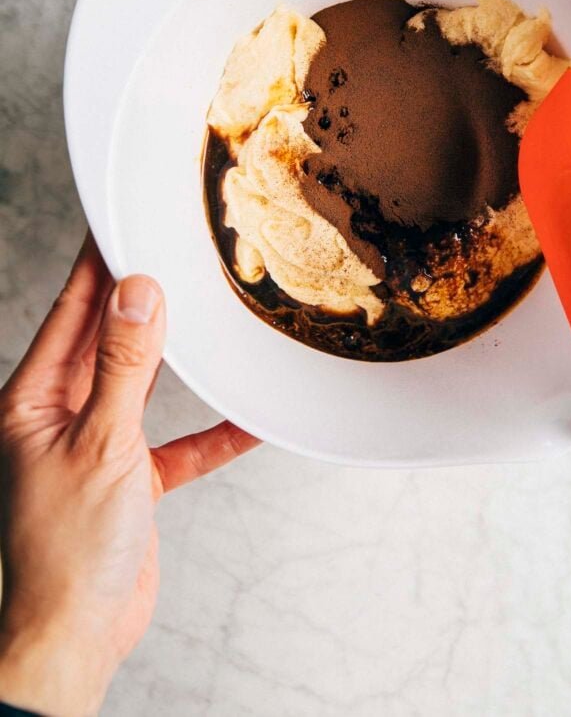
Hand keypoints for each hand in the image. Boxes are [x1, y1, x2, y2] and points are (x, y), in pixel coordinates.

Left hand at [0, 234, 258, 716]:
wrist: (73, 638)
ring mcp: (97, 446)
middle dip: (139, 300)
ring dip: (175, 360)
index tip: (120, 221)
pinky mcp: (129, 479)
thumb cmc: (65, 552)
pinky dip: (210, 433)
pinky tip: (247, 421)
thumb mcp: (101, 444)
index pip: (71, 313)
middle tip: (172, 254)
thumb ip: (122, 368)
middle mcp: (61, 416)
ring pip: (141, 385)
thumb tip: (136, 293)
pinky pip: (176, 444)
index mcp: (34, 400)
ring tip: (206, 317)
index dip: (97, 265)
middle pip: (106, 341)